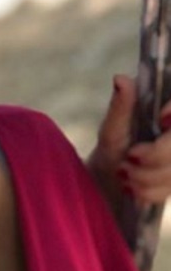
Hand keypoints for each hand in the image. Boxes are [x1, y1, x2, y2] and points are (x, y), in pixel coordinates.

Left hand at [88, 74, 170, 205]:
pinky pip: (170, 190)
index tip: (162, 119)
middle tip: (131, 158)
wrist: (107, 180)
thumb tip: (120, 79)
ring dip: (146, 177)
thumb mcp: (113, 127)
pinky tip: (134, 188)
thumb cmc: (111, 147)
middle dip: (157, 156)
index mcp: (168, 111)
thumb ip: (121, 106)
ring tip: (125, 173)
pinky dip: (149, 192)